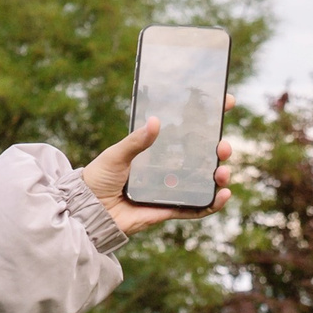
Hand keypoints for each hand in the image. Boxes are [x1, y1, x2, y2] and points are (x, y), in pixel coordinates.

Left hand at [80, 97, 234, 236]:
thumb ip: (135, 142)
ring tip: (223, 171)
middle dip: (220, 149)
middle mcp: (169, 168)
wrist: (86, 211)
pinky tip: (224, 194)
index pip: (188, 131)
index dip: (209, 118)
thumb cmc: (97, 179)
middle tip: (222, 146)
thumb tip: (155, 121)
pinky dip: (213, 203)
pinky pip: (197, 208)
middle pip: (204, 156)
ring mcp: (172, 189)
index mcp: (158, 150)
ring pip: (205, 181)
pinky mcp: (170, 209)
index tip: (226, 102)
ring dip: (221, 175)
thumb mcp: (115, 156)